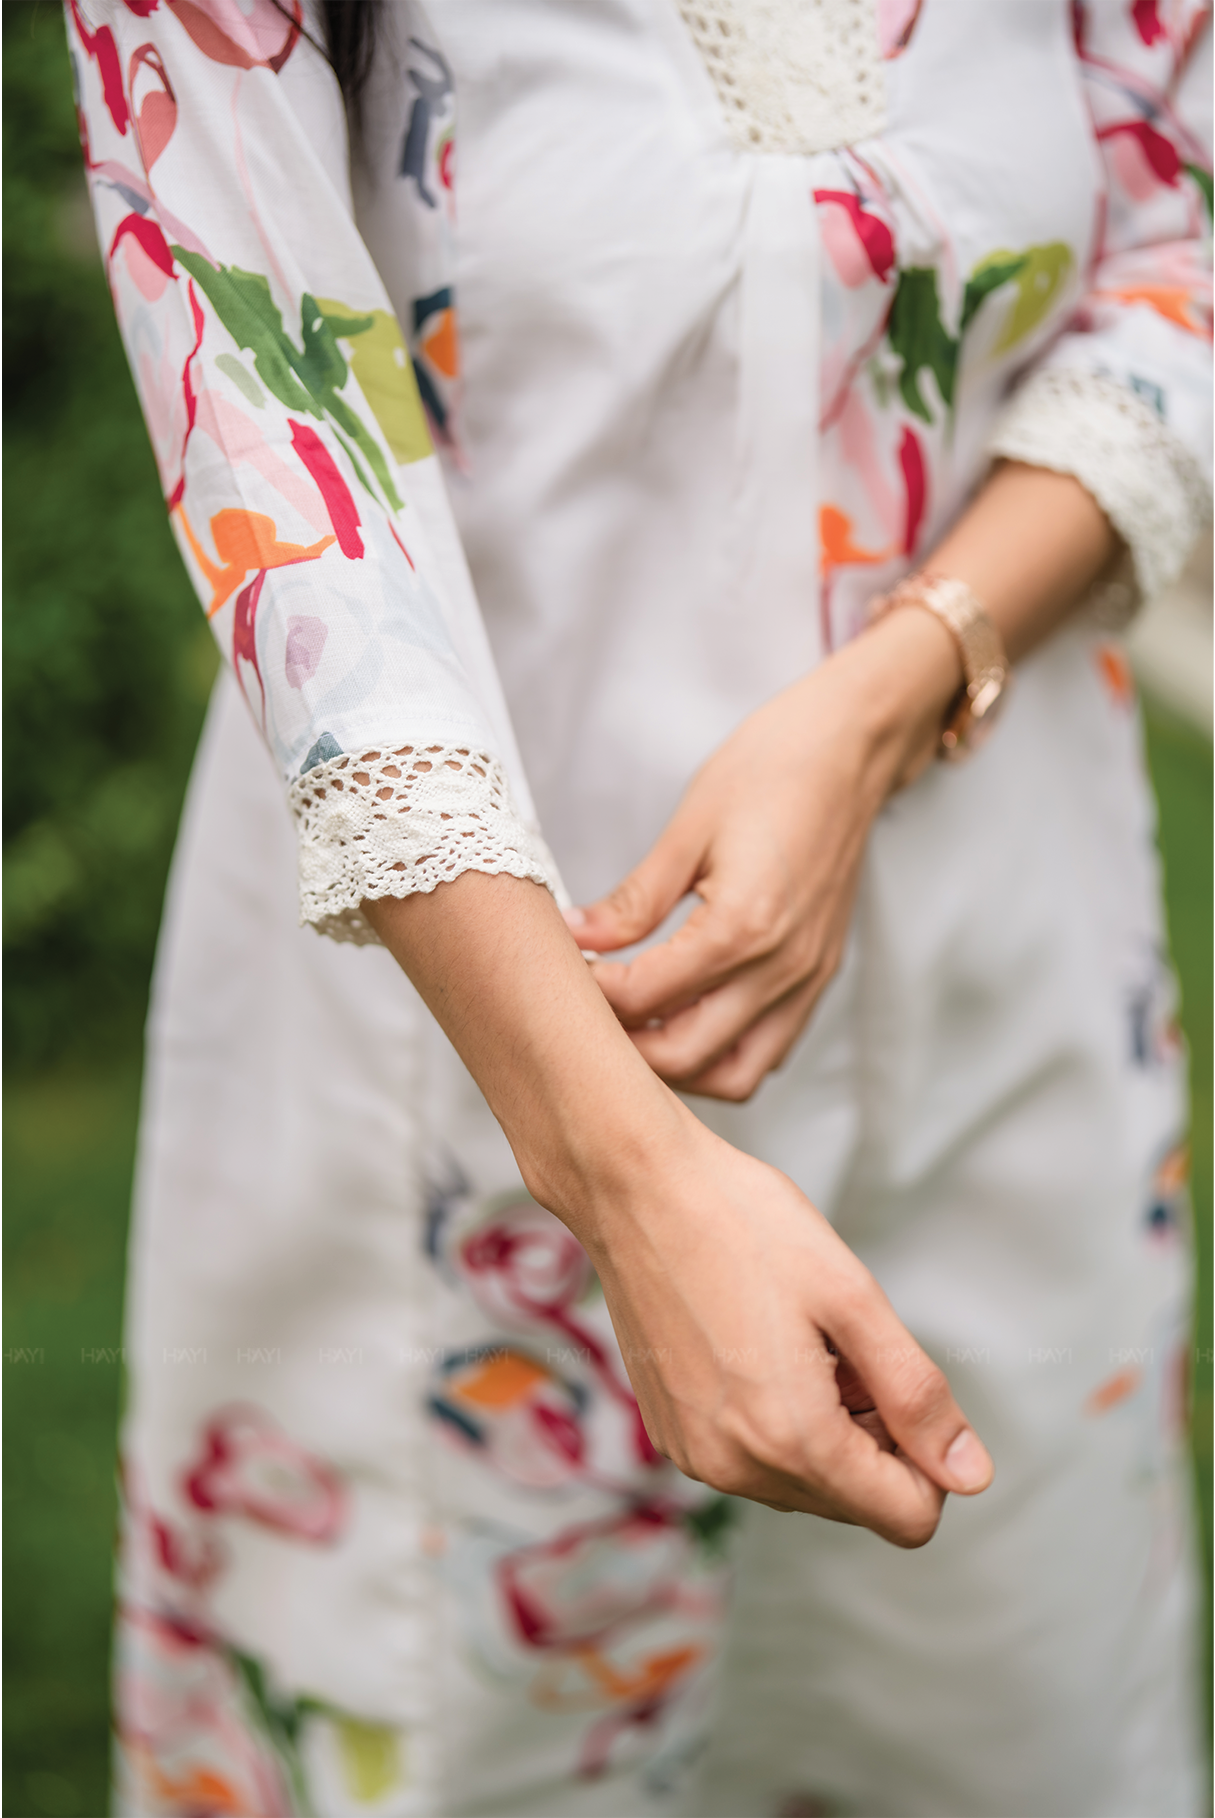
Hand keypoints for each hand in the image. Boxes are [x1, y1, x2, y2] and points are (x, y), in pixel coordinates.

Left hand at [565, 608, 960, 1100]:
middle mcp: (781, 968)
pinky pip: (768, 1048)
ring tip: (632, 1024)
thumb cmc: (770, 770)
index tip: (558, 972)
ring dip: (677, 1065)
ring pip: (735, 1073)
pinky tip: (683, 1014)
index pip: (644, 998)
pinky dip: (721, 1052)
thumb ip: (632, 900)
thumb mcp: (687, 829)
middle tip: (584, 1011)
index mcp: (741, 927)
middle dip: (624, 1047)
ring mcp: (807, 979)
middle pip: (684, 1055)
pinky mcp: (819, 978)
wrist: (850, 749)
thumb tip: (576, 937)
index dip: (591, 994)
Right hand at [581, 1102, 993, 1543]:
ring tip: (798, 1340)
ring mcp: (696, 1455)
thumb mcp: (853, 1298)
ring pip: (803, 1483)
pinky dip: (773, 1418)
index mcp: (792, 1440)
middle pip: (855, 1502)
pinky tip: (756, 1345)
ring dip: (824, 1427)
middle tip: (847, 1347)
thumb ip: (917, 1396)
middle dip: (872, 1436)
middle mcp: (737, 1467)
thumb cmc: (741, 1224)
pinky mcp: (670, 1434)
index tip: (900, 1385)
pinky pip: (751, 1459)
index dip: (929, 1456)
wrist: (634, 1189)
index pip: (907, 1517)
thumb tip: (971, 1474)